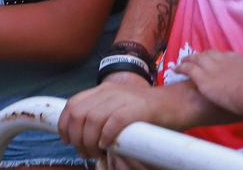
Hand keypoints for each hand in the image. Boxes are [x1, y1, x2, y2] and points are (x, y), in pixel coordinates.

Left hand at [59, 76, 176, 158]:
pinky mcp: (136, 109)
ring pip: (92, 120)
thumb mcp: (120, 105)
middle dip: (76, 137)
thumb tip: (83, 134)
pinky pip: (112, 123)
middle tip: (84, 152)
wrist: (178, 102)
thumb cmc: (148, 111)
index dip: (65, 124)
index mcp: (104, 89)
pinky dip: (106, 137)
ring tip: (96, 152)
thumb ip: (103, 113)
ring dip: (90, 141)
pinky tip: (109, 145)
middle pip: (78, 113)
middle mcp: (110, 90)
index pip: (73, 104)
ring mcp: (123, 98)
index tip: (67, 140)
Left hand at [175, 51, 242, 114]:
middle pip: (208, 54)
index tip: (214, 60)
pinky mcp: (202, 78)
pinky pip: (188, 69)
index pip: (224, 55)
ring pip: (196, 60)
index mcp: (236, 59)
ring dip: (188, 59)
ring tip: (182, 61)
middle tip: (195, 59)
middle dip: (201, 56)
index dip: (217, 57)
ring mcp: (211, 68)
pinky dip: (182, 67)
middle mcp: (222, 60)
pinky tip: (176, 69)